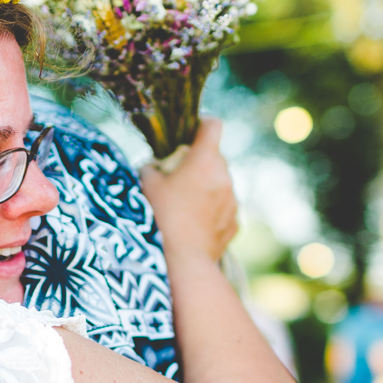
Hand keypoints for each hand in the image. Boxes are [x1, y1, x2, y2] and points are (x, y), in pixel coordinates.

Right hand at [140, 119, 237, 263]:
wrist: (183, 259)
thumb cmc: (162, 217)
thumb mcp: (147, 185)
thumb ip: (151, 168)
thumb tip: (152, 166)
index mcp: (205, 160)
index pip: (213, 126)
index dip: (202, 123)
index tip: (192, 130)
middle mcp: (224, 176)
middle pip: (215, 157)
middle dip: (199, 163)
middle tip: (179, 178)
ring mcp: (233, 200)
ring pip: (220, 183)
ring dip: (206, 187)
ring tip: (185, 206)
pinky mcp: (235, 222)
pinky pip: (224, 207)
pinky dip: (212, 210)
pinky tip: (194, 224)